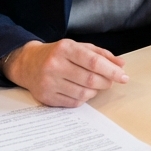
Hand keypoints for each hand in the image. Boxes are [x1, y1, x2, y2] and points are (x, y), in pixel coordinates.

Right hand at [0, 39, 127, 106]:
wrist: (27, 64)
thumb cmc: (58, 54)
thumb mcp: (78, 47)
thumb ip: (101, 54)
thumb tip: (121, 64)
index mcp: (65, 49)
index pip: (93, 61)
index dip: (111, 70)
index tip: (123, 76)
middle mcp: (54, 65)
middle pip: (90, 79)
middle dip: (106, 82)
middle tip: (111, 81)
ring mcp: (49, 83)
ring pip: (83, 93)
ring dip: (95, 91)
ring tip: (95, 85)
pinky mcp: (46, 97)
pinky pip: (73, 103)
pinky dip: (84, 98)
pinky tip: (83, 91)